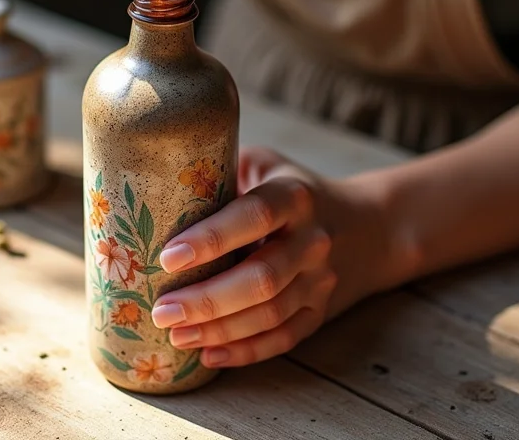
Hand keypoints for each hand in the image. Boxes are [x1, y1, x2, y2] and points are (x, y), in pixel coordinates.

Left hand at [151, 147, 397, 367]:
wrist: (366, 224)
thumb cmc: (291, 188)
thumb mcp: (263, 164)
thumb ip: (219, 169)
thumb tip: (152, 186)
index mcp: (294, 196)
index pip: (254, 216)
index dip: (212, 238)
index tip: (168, 257)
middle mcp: (312, 239)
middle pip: (262, 277)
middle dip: (207, 299)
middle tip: (161, 310)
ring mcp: (321, 278)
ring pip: (271, 313)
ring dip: (220, 330)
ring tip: (175, 334)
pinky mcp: (322, 309)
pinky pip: (285, 337)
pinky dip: (246, 351)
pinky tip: (208, 355)